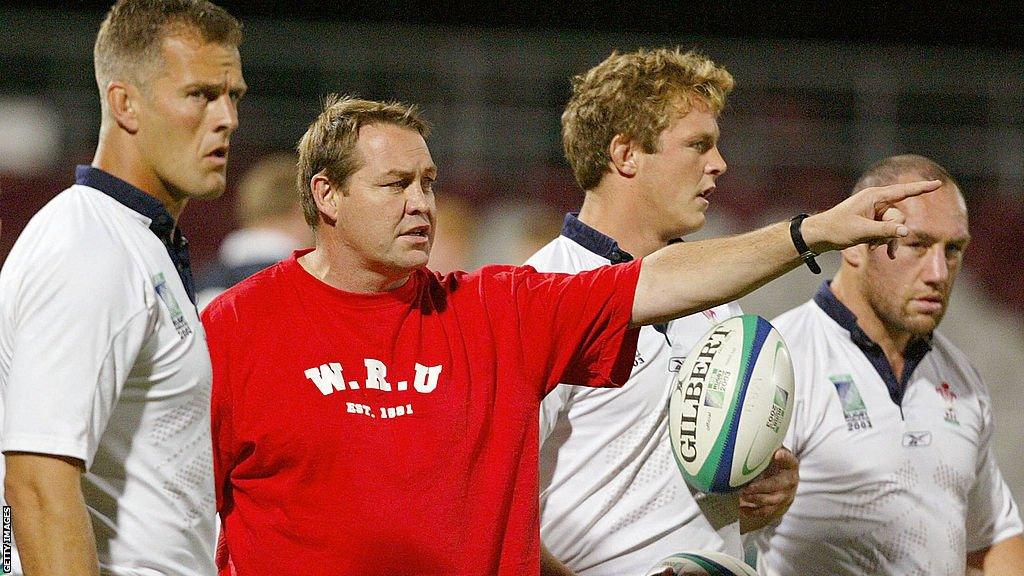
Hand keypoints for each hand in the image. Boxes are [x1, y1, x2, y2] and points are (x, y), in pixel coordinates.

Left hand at [738, 447, 797, 532]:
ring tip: (743, 495)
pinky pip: (766, 512)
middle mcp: (790, 481)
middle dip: (762, 486)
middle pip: (778, 485)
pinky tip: (742, 508)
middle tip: (748, 486)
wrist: (785, 482)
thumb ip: (766, 448)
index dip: (784, 457)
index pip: (790, 460)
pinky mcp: (778, 507)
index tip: (777, 453)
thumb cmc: (775, 465)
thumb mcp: (774, 454)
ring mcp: (785, 496)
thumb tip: (749, 436)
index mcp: (790, 466)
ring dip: (756, 499)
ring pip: (772, 500)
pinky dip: (753, 511)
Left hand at [801, 179, 941, 254]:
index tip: (938, 184)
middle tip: (874, 242)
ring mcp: (874, 212)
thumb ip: (886, 231)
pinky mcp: (872, 222)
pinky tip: (881, 252)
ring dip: (886, 239)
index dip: (921, 188)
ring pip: (894, 226)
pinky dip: (884, 241)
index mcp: (873, 197)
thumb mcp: (862, 231)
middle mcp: (875, 202)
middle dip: (892, 231)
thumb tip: (907, 232)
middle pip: (899, 216)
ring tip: (871, 247)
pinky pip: (887, 231)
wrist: (820, 236)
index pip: (903, 191)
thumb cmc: (837, 229)